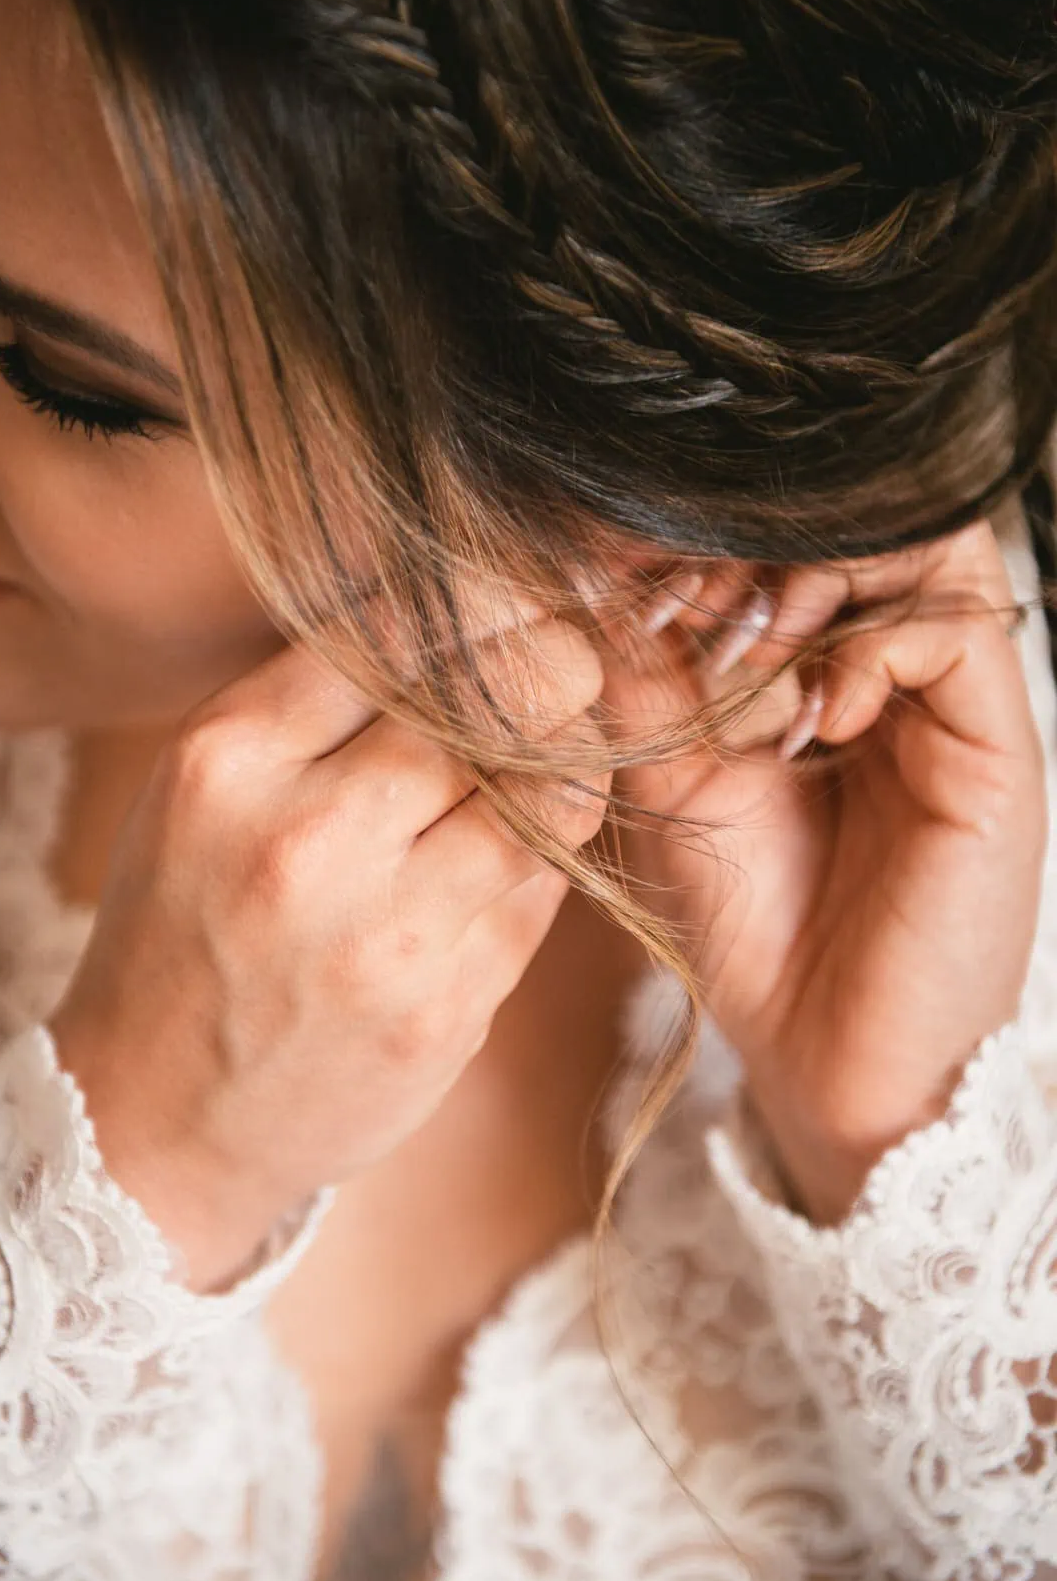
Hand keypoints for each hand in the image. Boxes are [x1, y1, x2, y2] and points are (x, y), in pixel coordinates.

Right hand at [48, 610, 606, 1289]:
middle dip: (546, 673)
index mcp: (228, 761)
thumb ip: (308, 708)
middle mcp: (306, 839)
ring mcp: (383, 934)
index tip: (515, 607)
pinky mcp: (444, 1009)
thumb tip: (457, 624)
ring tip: (559, 750)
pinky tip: (524, 842)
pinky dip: (546, 855)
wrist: (153, 1121)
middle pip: (485, 707)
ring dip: (566, 764)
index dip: (476, 609)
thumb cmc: (179, 934)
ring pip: (542, 798)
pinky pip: (540, 893)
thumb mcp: (196, 790)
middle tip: (568, 663)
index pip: (393, 634)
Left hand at [604, 522, 1046, 1222]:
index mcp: (819, 660)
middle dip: (752, 546)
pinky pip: (954, 634)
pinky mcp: (996, 750)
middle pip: (854, 520)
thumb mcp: (667, 781)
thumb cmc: (747, 926)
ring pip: (919, 549)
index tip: (625, 566)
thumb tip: (584, 565)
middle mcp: (894, 664)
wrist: (823, 1060)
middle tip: (681, 603)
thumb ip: (640, 677)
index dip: (704, 533)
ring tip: (747, 650)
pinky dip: (872, 648)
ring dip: (817, 579)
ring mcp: (951, 702)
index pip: (785, 534)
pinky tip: (817, 715)